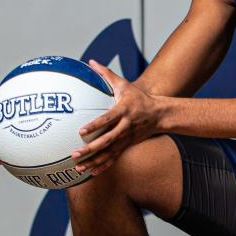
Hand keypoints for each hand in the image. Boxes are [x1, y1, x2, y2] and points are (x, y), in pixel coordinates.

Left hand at [71, 60, 160, 175]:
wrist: (159, 114)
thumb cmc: (139, 98)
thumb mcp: (125, 84)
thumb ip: (107, 74)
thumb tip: (91, 62)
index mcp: (123, 111)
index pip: (107, 119)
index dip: (95, 125)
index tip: (81, 131)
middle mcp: (125, 127)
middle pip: (107, 140)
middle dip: (91, 148)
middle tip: (75, 153)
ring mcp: (126, 139)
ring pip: (109, 153)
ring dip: (94, 161)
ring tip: (78, 167)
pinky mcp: (127, 146)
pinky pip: (113, 158)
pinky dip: (102, 166)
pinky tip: (90, 173)